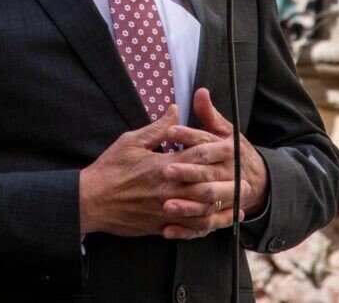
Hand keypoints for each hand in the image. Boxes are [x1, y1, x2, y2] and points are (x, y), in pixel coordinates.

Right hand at [78, 105, 239, 238]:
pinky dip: (203, 227)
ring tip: (239, 204)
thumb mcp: (131, 141)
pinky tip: (215, 224)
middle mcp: (168, 189)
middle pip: (206, 187)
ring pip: (200, 210)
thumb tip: (175, 109)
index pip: (198, 156)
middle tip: (248, 180)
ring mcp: (164, 209)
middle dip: (228, 183)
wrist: (90, 201)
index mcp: (163, 166)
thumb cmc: (109, 168)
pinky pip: (186, 228)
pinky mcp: (158, 225)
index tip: (235, 147)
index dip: (219, 150)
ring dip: (222, 208)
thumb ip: (157, 128)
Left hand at [161, 88, 268, 236]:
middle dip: (186, 172)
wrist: (259, 182)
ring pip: (207, 202)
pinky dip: (186, 229)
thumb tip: (200, 91)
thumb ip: (210, 115)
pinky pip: (205, 225)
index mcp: (229, 150)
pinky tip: (167, 229)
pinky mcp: (221, 216)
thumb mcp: (225, 131)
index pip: (207, 143)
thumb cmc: (234, 153)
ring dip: (186, 205)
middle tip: (165, 170)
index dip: (189, 136)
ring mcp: (227, 196)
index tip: (170, 132)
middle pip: (207, 173)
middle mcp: (229, 173)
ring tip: (165, 204)